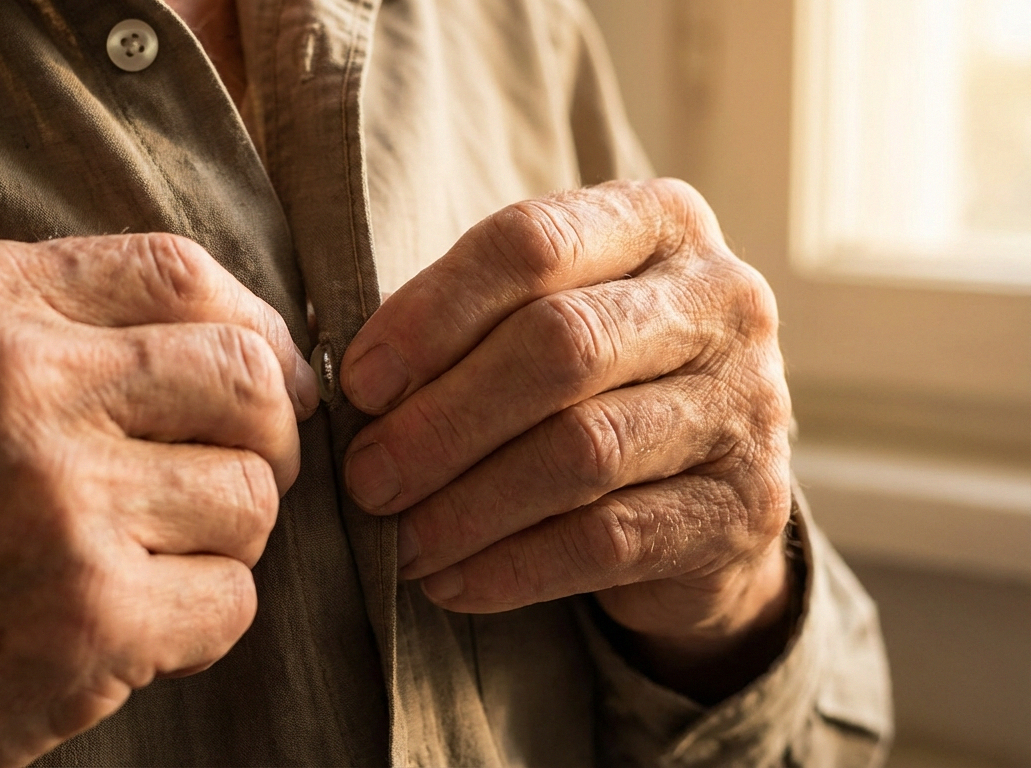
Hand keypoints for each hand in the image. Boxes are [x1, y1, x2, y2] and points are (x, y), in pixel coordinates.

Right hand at [0, 234, 316, 766]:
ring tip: (151, 558)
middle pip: (243, 374)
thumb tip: (250, 339)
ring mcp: (54, 500)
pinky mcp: (87, 613)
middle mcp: (15, 384)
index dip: (255, 324)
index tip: (271, 371)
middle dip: (268, 431)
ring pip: (251, 493)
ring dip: (226, 538)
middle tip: (237, 474)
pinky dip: (202, 619)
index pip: (179, 271)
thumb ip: (63, 324)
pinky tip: (132, 626)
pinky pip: (233, 598)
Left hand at [341, 179, 793, 698]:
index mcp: (659, 223)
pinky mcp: (745, 506)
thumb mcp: (542, 322)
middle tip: (367, 478)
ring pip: (583, 450)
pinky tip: (452, 582)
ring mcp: (746, 403)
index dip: (431, 314)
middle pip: (560, 347)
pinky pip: (609, 539)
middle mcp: (721, 300)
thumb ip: (468, 325)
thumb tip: (358, 386)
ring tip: (401, 540)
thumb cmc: (592, 387)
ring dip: (468, 505)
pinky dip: (513, 567)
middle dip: (442, 421)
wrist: (707, 493)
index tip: (360, 383)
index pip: (531, 243)